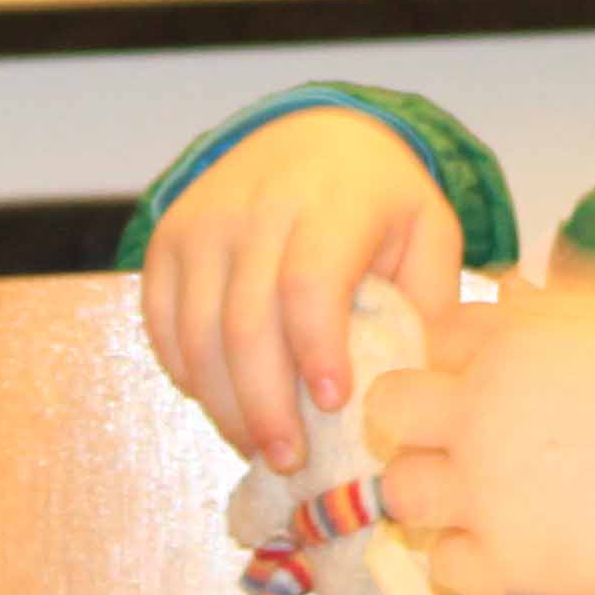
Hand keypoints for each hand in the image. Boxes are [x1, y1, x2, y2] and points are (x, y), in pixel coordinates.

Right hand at [136, 110, 465, 471]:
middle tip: (291, 459)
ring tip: (261, 447)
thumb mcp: (428, 231)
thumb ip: (430, 302)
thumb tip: (416, 388)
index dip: (316, 350)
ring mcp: (203, 224)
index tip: (333, 403)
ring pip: (198, 333)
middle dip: (265, 405)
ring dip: (225, 405)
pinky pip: (165, 326)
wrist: (309, 135)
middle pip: (245, 322)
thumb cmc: (379, 201)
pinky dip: (191, 377)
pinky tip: (227, 405)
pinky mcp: (167, 243)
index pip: (310, 282)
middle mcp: (257, 207)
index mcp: (333, 201)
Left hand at [360, 254, 594, 594]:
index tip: (485, 375)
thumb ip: (564, 297)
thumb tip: (516, 292)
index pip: (436, 334)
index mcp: (512, 340)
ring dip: (433, 493)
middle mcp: (481, 410)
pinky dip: (467, 560)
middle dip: (417, 420)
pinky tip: (507, 547)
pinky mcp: (506, 564)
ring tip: (481, 499)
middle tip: (462, 437)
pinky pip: (442, 565)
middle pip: (390, 407)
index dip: (458, 356)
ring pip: (400, 491)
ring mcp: (486, 491)